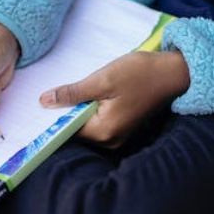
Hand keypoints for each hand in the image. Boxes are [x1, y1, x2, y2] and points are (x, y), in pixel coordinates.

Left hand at [39, 51, 189, 147]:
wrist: (173, 72)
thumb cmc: (140, 74)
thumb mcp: (102, 79)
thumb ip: (72, 93)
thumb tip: (44, 102)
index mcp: (104, 132)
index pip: (67, 130)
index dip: (53, 116)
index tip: (41, 103)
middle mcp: (110, 141)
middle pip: (76, 129)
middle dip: (66, 112)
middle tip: (56, 91)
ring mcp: (118, 136)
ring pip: (87, 124)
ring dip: (79, 108)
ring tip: (76, 90)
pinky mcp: (123, 127)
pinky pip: (98, 122)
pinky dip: (91, 109)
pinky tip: (91, 93)